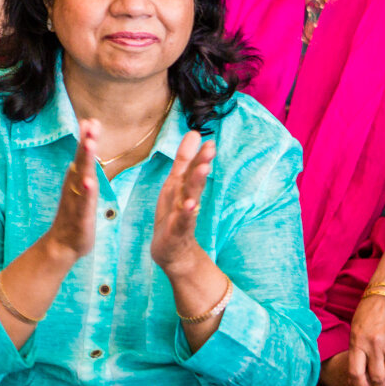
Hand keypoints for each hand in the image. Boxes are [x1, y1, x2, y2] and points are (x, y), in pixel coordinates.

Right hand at [46, 120, 98, 261]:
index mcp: (77, 179)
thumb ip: (84, 163)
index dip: (86, 138)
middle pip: (81, 162)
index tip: (91, 120)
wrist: (62, 245)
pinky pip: (84, 203)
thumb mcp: (82, 185)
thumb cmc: (75, 213)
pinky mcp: (80, 217)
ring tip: (89, 144)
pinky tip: (88, 181)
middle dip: (86, 143)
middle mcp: (75, 187)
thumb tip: (88, 140)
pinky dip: (86, 192)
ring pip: (82, 178)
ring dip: (85, 161)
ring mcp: (76, 201)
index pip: (82, 155)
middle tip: (89, 124)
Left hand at [150, 131, 213, 272]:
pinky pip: (182, 221)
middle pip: (194, 180)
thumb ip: (185, 160)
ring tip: (203, 168)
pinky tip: (189, 205)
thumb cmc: (175, 215)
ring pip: (190, 197)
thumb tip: (194, 133)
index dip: (200, 155)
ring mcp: (183, 216)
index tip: (209, 141)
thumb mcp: (177, 184)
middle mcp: (186, 200)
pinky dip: (185, 213)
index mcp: (184, 188)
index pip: (193, 169)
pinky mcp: (177, 232)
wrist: (174, 252)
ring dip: (196, 183)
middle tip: (210, 149)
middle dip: (201, 164)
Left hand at [347, 288, 384, 385]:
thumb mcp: (356, 330)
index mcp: (358, 341)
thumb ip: (356, 352)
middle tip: (378, 383)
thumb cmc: (369, 313)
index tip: (363, 384)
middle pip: (376, 378)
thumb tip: (357, 377)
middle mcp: (374, 344)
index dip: (360, 385)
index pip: (356, 373)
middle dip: (377, 385)